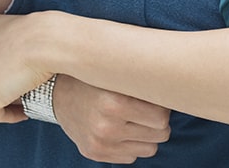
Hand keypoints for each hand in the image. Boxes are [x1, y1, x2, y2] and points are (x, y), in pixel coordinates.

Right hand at [54, 75, 170, 162]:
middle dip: (156, 121)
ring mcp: (100, 143)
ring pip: (149, 148)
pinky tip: (117, 127)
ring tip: (130, 117)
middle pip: (160, 134)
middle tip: (143, 107)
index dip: (161, 106)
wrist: (55, 91)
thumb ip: (139, 80)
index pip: (161, 116)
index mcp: (113, 102)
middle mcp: (106, 126)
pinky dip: (129, 143)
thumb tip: (173, 85)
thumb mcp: (113, 72)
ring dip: (145, 134)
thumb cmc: (91, 76)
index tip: (152, 97)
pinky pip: (131, 156)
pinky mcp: (95, 153)